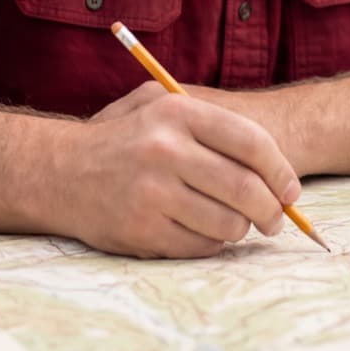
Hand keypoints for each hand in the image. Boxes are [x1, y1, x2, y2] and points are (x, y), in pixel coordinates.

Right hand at [39, 82, 302, 257]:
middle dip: (272, 210)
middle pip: (246, 189)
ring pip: (228, 223)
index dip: (281, 171)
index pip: (252, 143)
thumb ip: (214, 123)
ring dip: (241, 229)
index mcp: (177, 113)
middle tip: (275, 219)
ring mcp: (152, 193)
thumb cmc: (123, 138)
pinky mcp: (141, 230)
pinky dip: (211, 243)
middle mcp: (165, 150)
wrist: (58, 171)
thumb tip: (276, 167)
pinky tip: (202, 231)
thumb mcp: (158, 104)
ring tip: (235, 223)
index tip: (291, 190)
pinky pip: (201, 245)